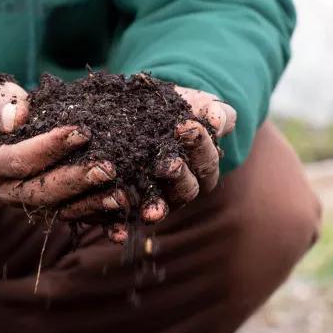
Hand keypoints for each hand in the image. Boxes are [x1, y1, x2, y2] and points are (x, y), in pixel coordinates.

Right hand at [0, 79, 117, 212]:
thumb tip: (16, 118)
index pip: (20, 160)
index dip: (50, 148)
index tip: (81, 132)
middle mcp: (8, 190)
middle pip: (43, 190)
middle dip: (77, 180)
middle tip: (108, 169)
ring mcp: (30, 202)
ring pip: (62, 208)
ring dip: (93, 204)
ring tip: (122, 197)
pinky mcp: (50, 207)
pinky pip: (76, 215)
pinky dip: (100, 218)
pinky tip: (123, 218)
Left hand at [59, 84, 236, 243]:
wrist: (138, 108)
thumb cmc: (175, 107)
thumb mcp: (196, 104)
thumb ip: (214, 112)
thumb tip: (217, 120)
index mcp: (201, 166)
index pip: (207, 161)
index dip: (200, 144)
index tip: (187, 125)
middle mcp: (180, 187)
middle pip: (187, 188)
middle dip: (179, 176)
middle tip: (168, 163)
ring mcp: (155, 198)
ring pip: (160, 207)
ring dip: (157, 208)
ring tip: (150, 210)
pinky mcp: (126, 204)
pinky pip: (126, 219)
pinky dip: (121, 227)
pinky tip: (115, 228)